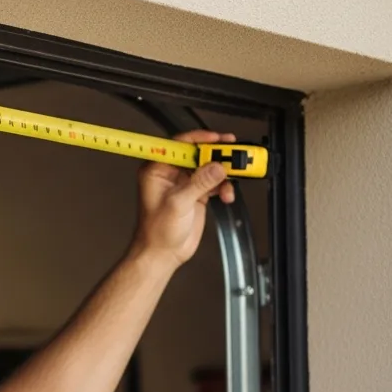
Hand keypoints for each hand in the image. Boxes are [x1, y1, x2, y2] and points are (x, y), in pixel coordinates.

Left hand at [129, 129, 236, 269]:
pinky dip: (224, 187)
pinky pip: (215, 182)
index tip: (216, 139)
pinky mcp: (197, 193)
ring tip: (234, 176)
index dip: (198, 139)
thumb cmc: (157, 231)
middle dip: (216, 154)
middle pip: (197, 154)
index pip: (178, 145)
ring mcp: (185, 183)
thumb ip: (199, 183)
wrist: (163, 253)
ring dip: (223, 172)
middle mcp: (170, 173)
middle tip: (234, 152)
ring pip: (209, 167)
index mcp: (157, 170)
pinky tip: (227, 195)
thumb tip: (217, 166)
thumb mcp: (178, 203)